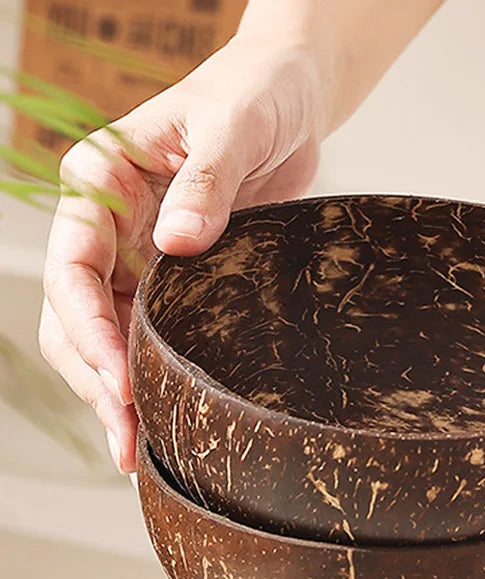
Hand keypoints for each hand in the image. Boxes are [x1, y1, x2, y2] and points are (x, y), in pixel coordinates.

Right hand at [38, 35, 327, 471]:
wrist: (287, 97)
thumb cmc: (254, 95)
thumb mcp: (231, 128)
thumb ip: (206, 183)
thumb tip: (178, 244)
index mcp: (100, 182)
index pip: (72, 269)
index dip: (89, 332)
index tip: (121, 383)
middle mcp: (110, 224)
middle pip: (77, 317)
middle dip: (97, 382)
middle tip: (128, 443)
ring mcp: (140, 255)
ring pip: (107, 336)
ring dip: (117, 392)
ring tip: (138, 451)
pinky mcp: (178, 276)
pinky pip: (151, 331)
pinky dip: (152, 375)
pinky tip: (164, 414)